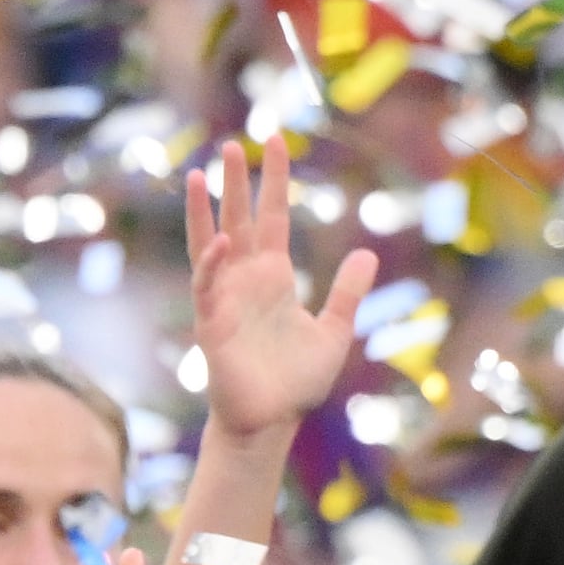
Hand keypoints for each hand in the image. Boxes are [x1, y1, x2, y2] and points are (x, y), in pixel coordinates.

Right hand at [184, 137, 378, 449]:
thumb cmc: (296, 383)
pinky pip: (208, 285)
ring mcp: (225, 298)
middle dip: (235, 182)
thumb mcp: (334, 332)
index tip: (275, 142)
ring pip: (210, 242)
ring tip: (197, 173)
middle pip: (238, 219)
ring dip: (203, 209)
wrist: (271, 422)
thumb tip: (366, 255)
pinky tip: (222, 241)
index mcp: (275, 278)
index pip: (273, 217)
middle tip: (232, 143)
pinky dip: (212, 263)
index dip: (274, 181)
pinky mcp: (211, 322)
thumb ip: (347, 293)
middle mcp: (246, 280)